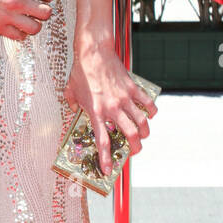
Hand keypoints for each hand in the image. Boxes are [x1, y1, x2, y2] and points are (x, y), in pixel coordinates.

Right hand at [0, 0, 51, 39]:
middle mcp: (17, 1)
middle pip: (45, 13)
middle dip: (45, 11)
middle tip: (41, 10)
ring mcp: (9, 16)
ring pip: (35, 28)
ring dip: (35, 25)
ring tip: (31, 21)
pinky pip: (18, 37)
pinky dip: (21, 34)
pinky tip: (19, 28)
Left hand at [64, 42, 156, 175]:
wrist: (93, 52)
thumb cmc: (81, 71)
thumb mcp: (71, 91)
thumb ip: (72, 104)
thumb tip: (73, 109)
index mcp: (95, 112)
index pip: (102, 141)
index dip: (105, 158)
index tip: (108, 169)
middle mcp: (112, 108)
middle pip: (130, 135)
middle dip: (135, 148)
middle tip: (134, 151)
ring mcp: (124, 98)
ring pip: (142, 122)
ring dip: (145, 132)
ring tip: (144, 135)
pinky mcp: (132, 88)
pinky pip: (147, 103)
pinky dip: (151, 111)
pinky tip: (150, 114)